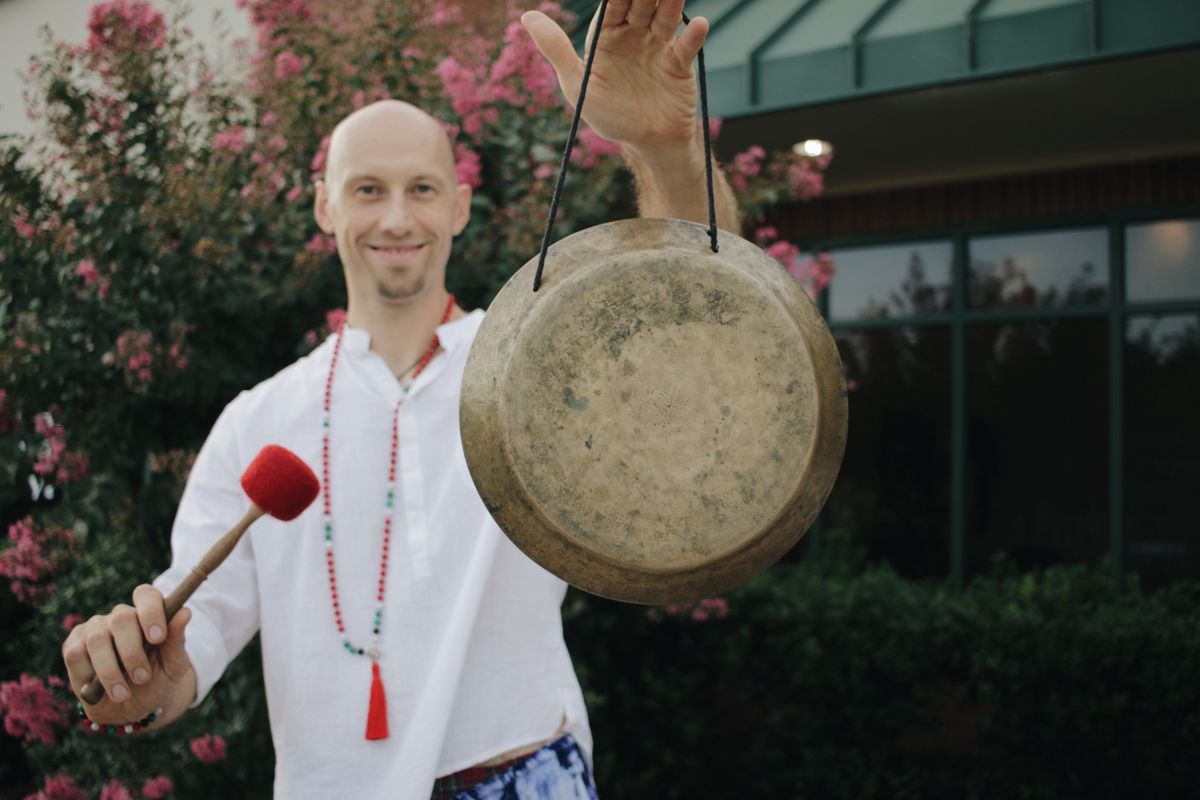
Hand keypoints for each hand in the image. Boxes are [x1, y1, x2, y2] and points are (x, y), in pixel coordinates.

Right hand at [62, 584, 192, 725]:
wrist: (132, 709)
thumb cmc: (156, 681)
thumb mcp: (173, 666)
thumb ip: (177, 640)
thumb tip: (185, 612)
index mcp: (147, 614)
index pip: (146, 595)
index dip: (151, 612)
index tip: (157, 637)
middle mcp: (119, 617)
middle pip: (121, 618)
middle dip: (132, 652)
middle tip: (142, 677)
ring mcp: (94, 629)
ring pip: (97, 639)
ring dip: (111, 671)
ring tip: (123, 694)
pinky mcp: (73, 647)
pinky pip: (76, 655)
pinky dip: (89, 676)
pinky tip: (99, 689)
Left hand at [521, 0, 708, 157]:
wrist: (645, 144)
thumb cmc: (608, 115)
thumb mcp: (577, 84)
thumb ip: (556, 50)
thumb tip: (527, 17)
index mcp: (606, 35)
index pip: (612, 4)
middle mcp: (634, 34)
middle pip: (641, 4)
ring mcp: (659, 46)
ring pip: (665, 17)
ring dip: (670, 3)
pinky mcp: (680, 63)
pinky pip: (687, 47)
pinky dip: (694, 36)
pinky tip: (698, 24)